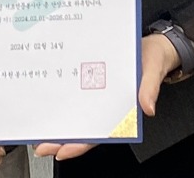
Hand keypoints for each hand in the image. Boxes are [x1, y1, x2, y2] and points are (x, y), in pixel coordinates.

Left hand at [32, 34, 180, 161]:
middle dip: (61, 138)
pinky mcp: (93, 76)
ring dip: (59, 120)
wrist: (154, 42)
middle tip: (41, 146)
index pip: (99, 133)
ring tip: (39, 128)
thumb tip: (147, 107)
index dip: (81, 144)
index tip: (63, 151)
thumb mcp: (152, 70)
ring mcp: (98, 91)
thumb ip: (149, 88)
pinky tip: (49, 98)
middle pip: (82, 126)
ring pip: (76, 111)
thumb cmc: (153, 57)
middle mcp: (106, 103)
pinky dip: (63, 96)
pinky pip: (77, 89)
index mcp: (121, 109)